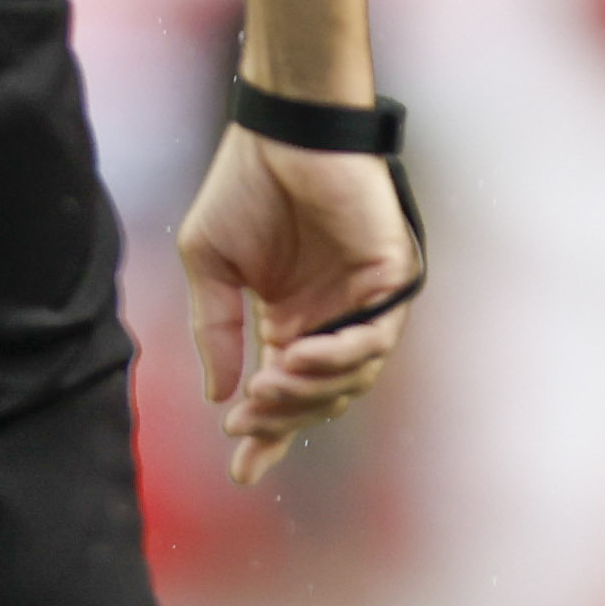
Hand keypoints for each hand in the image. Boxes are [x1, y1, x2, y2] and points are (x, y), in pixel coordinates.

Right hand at [175, 127, 416, 482]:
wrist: (281, 134)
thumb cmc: (246, 188)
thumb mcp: (212, 270)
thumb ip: (216, 332)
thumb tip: (219, 394)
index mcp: (293, 318)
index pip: (288, 391)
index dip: (268, 435)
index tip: (242, 471)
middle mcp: (333, 314)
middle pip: (324, 396)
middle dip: (283, 417)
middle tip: (247, 418)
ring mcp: (365, 296)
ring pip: (355, 375)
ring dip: (309, 392)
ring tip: (269, 383)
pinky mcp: (392, 272)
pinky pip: (378, 334)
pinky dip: (341, 357)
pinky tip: (300, 357)